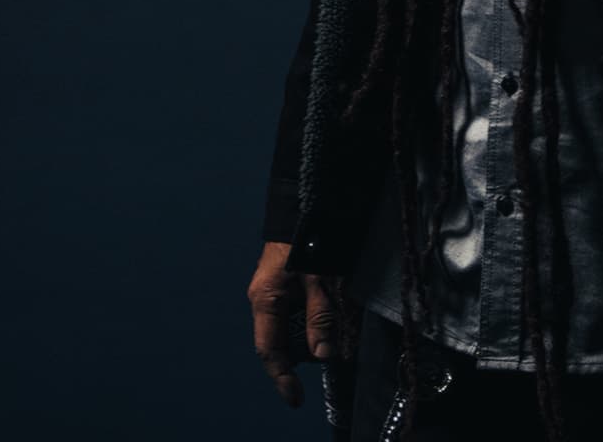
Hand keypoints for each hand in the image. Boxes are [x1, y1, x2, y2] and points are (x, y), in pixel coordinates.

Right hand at [246, 240, 355, 407]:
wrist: (302, 203)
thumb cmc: (309, 239)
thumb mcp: (319, 280)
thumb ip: (320, 317)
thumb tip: (322, 355)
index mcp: (266, 300)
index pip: (270, 350)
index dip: (282, 377)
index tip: (296, 399)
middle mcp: (264, 298)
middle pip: (283, 339)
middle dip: (306, 349)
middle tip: (334, 346)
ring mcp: (272, 289)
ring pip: (292, 324)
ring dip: (313, 329)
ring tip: (337, 320)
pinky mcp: (284, 281)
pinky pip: (296, 308)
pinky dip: (313, 314)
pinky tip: (331, 307)